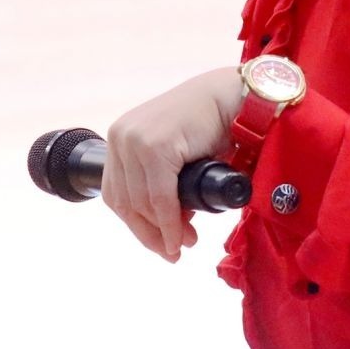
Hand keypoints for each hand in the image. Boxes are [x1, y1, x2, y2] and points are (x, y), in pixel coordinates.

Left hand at [102, 67, 245, 262]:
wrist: (233, 98)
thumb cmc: (210, 126)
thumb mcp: (175, 157)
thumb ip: (164, 185)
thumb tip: (166, 226)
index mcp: (120, 137)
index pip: (116, 193)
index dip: (136, 225)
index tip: (160, 243)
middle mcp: (120, 136)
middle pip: (125, 202)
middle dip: (150, 233)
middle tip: (175, 250)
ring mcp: (134, 139)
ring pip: (141, 204)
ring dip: (163, 231)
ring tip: (185, 243)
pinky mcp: (155, 145)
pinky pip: (159, 197)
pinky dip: (171, 221)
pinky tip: (182, 234)